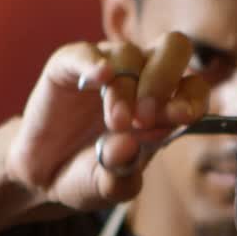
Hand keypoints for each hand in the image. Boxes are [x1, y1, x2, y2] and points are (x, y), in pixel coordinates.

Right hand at [5, 32, 209, 211]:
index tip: (179, 119)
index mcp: (163, 105)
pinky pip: (85, 53)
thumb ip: (122, 173)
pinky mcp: (68, 65)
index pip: (193, 86)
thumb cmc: (88, 175)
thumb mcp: (108, 186)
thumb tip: (128, 146)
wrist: (43, 175)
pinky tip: (99, 78)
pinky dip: (94, 63)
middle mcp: (140, 77)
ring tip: (116, 124)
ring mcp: (106, 67)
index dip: (192, 99)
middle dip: (164, 82)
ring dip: (126, 90)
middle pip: (172, 49)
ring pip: (129, 54)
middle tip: (145, 119)